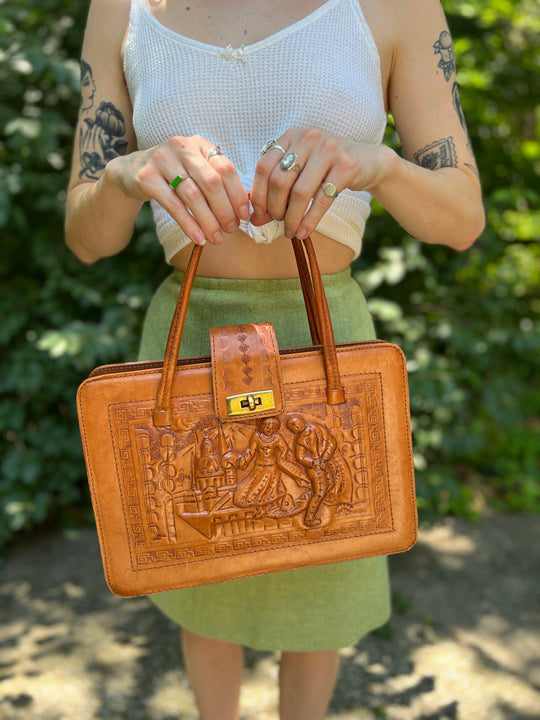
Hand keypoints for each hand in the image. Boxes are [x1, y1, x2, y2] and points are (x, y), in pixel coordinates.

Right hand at [106, 135, 249, 244]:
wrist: (131, 171)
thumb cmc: (173, 176)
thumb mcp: (196, 171)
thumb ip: (219, 183)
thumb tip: (249, 206)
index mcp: (199, 144)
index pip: (226, 169)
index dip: (238, 194)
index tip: (244, 216)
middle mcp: (181, 147)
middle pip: (211, 182)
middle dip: (225, 210)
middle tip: (231, 230)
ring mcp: (162, 160)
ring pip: (193, 196)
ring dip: (208, 221)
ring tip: (216, 238)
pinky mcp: (146, 177)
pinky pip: (173, 205)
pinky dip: (189, 224)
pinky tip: (198, 238)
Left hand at [251, 127, 385, 238]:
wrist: (368, 162)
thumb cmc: (327, 170)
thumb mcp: (301, 172)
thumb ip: (277, 190)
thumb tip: (255, 220)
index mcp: (292, 136)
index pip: (263, 167)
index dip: (258, 195)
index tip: (259, 215)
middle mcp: (308, 138)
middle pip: (279, 181)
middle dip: (275, 208)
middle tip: (278, 223)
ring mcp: (329, 149)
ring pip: (299, 192)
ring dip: (292, 218)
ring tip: (290, 231)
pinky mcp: (346, 165)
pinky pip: (322, 200)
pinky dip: (310, 220)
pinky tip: (304, 232)